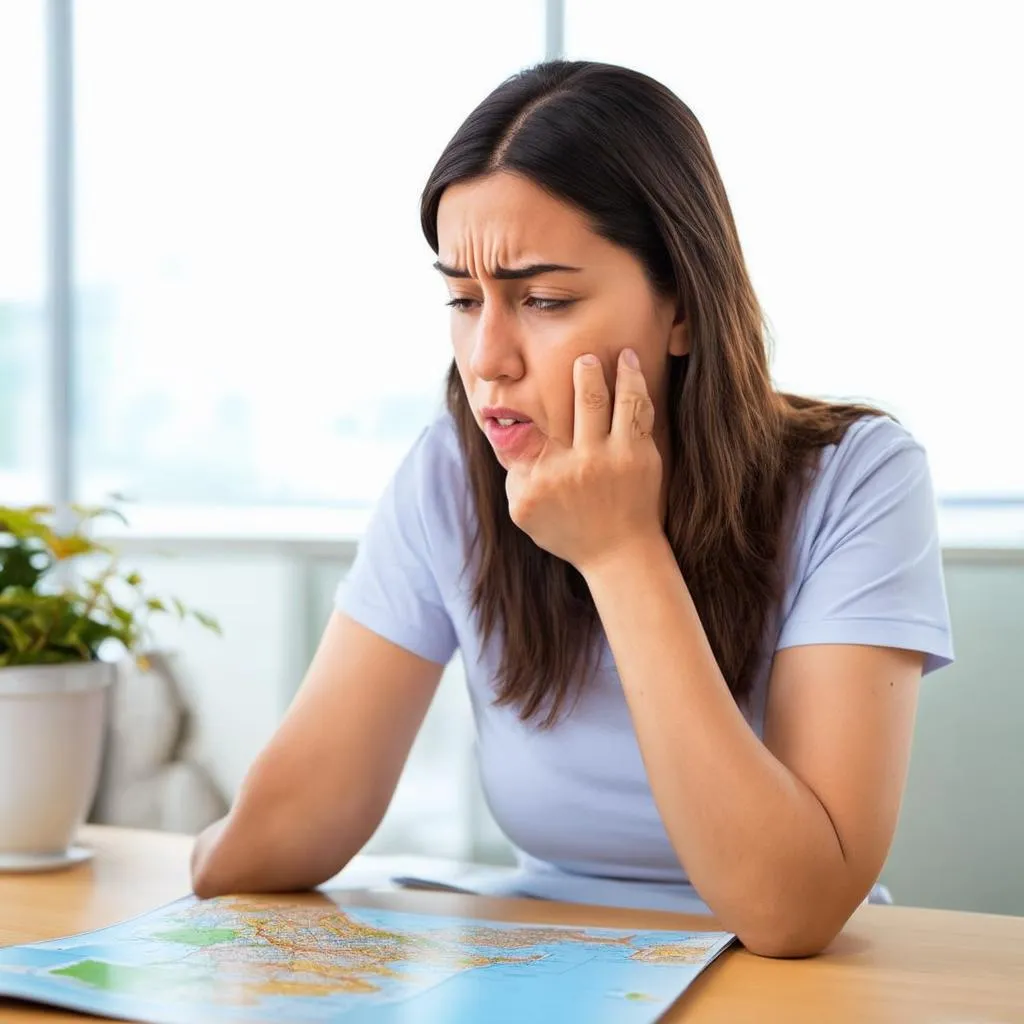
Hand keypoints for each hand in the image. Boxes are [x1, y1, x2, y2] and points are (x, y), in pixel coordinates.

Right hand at [505, 348, 663, 573]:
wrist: (619, 552)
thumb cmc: (569, 531)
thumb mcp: (526, 510)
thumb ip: (514, 472)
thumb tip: (504, 431)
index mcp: (544, 476)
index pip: (527, 428)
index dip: (523, 403)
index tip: (523, 384)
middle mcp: (578, 464)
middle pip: (580, 402)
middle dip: (583, 372)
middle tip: (583, 356)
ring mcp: (613, 459)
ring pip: (614, 400)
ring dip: (615, 371)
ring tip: (618, 352)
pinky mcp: (640, 456)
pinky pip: (637, 410)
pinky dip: (636, 384)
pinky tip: (633, 365)